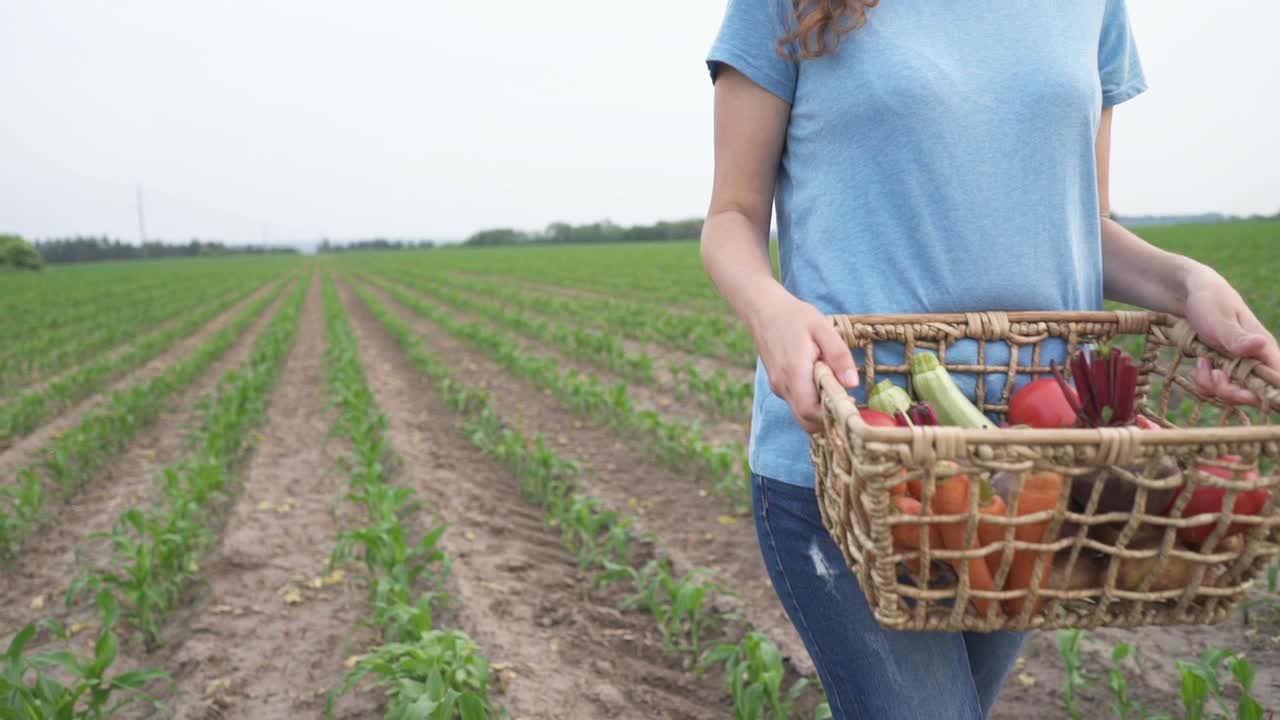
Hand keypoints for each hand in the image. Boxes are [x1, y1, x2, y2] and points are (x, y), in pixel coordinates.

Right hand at [750, 291, 859, 432]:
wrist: (763, 310)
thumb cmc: (794, 316)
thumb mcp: (823, 329)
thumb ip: (839, 356)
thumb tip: (853, 385)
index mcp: (794, 372)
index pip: (811, 411)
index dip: (832, 415)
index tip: (851, 404)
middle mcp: (782, 385)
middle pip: (806, 421)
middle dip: (828, 419)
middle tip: (848, 402)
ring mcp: (778, 387)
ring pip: (801, 414)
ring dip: (820, 410)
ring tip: (836, 388)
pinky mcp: (777, 385)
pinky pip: (796, 403)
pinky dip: (811, 402)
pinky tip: (821, 382)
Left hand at [1183, 267, 1279, 404]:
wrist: (1189, 294)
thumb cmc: (1210, 302)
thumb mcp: (1219, 320)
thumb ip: (1237, 338)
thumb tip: (1261, 345)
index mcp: (1264, 349)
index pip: (1276, 381)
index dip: (1262, 394)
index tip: (1238, 391)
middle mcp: (1255, 360)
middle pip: (1253, 393)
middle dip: (1230, 391)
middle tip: (1213, 375)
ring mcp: (1238, 365)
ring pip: (1232, 392)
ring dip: (1212, 385)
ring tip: (1202, 363)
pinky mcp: (1222, 367)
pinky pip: (1216, 386)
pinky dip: (1204, 381)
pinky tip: (1199, 363)